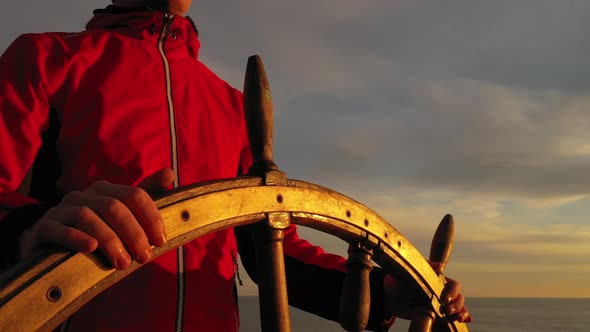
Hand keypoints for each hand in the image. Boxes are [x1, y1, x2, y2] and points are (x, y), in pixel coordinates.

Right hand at [19, 168, 174, 269]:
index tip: (161, 241)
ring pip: (88, 217)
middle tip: (144, 257)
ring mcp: (62, 209)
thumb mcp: (122, 215)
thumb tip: (169, 172)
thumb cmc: (96, 231)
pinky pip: (60, 229)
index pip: (135, 195)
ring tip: (123, 263)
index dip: (151, 217)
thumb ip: (144, 197)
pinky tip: (91, 248)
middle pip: (114, 207)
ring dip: (109, 240)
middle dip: (133, 233)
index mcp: (106, 190)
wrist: (51, 245)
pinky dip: (76, 238)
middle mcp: (84, 195)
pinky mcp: (44, 227)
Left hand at [384, 262, 471, 322]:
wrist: (390, 297)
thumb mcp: (411, 271)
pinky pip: (452, 316)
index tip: (445, 299)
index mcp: (440, 281)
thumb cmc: (401, 281)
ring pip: (459, 308)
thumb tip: (440, 266)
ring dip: (461, 312)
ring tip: (458, 318)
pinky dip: (462, 318)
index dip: (453, 292)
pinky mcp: (437, 315)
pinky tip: (465, 321)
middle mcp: (443, 293)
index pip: (454, 286)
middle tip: (448, 310)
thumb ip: (426, 266)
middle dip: (457, 305)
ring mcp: (441, 304)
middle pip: (459, 298)